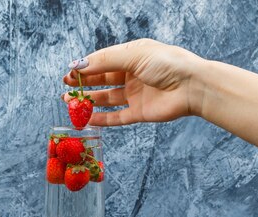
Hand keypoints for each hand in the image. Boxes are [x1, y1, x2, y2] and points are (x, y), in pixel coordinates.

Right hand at [63, 39, 205, 125]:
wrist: (192, 87)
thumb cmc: (167, 64)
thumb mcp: (134, 55)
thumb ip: (105, 61)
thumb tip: (79, 65)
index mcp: (132, 55)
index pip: (103, 60)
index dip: (85, 67)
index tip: (69, 72)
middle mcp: (133, 75)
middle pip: (103, 80)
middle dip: (83, 83)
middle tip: (65, 87)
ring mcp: (136, 94)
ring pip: (107, 98)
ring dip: (89, 100)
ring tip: (70, 102)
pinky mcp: (140, 113)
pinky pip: (117, 117)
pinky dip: (102, 119)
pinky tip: (87, 119)